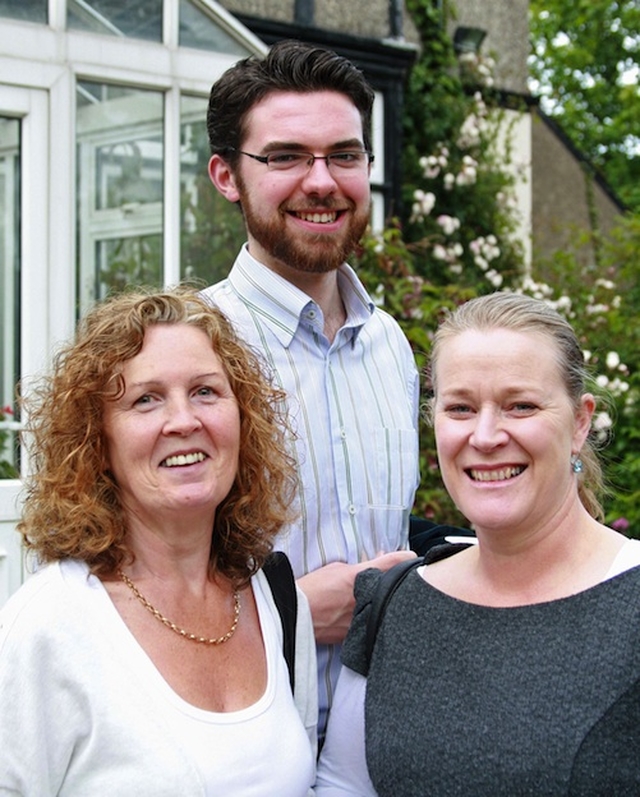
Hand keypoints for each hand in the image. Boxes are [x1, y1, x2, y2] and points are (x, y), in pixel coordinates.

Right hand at [297, 550, 416, 644]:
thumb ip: (357, 568)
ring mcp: (361, 619)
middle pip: (391, 588)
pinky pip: (371, 625)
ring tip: (377, 598)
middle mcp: (363, 599)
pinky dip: (372, 618)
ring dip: (383, 602)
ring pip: (382, 609)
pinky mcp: (356, 636)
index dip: (403, 558)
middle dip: (395, 582)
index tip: (412, 557)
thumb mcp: (336, 569)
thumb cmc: (312, 588)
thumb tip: (373, 564)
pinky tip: (367, 614)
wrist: (294, 615)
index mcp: (357, 578)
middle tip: (398, 576)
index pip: (390, 564)